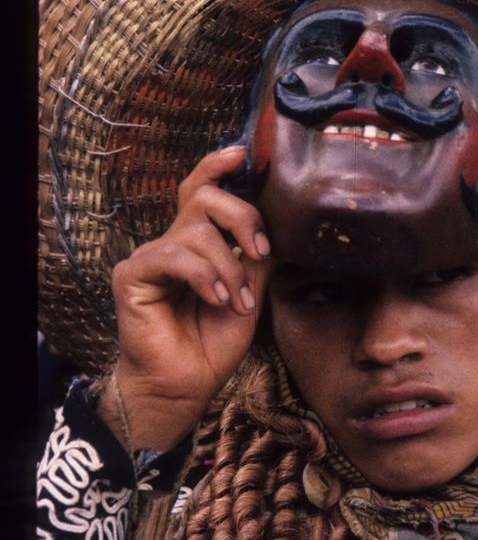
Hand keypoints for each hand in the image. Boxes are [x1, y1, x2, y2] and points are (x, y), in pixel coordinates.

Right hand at [98, 146, 274, 451]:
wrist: (186, 385)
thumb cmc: (213, 344)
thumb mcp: (250, 295)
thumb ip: (258, 260)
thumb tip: (284, 229)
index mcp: (197, 243)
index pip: (202, 190)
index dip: (217, 167)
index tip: (242, 154)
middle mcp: (172, 243)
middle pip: (203, 197)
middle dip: (242, 217)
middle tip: (260, 252)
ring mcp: (150, 257)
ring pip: (196, 231)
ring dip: (228, 267)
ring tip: (236, 301)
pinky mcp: (133, 275)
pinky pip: (174, 256)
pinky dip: (204, 276)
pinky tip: (215, 300)